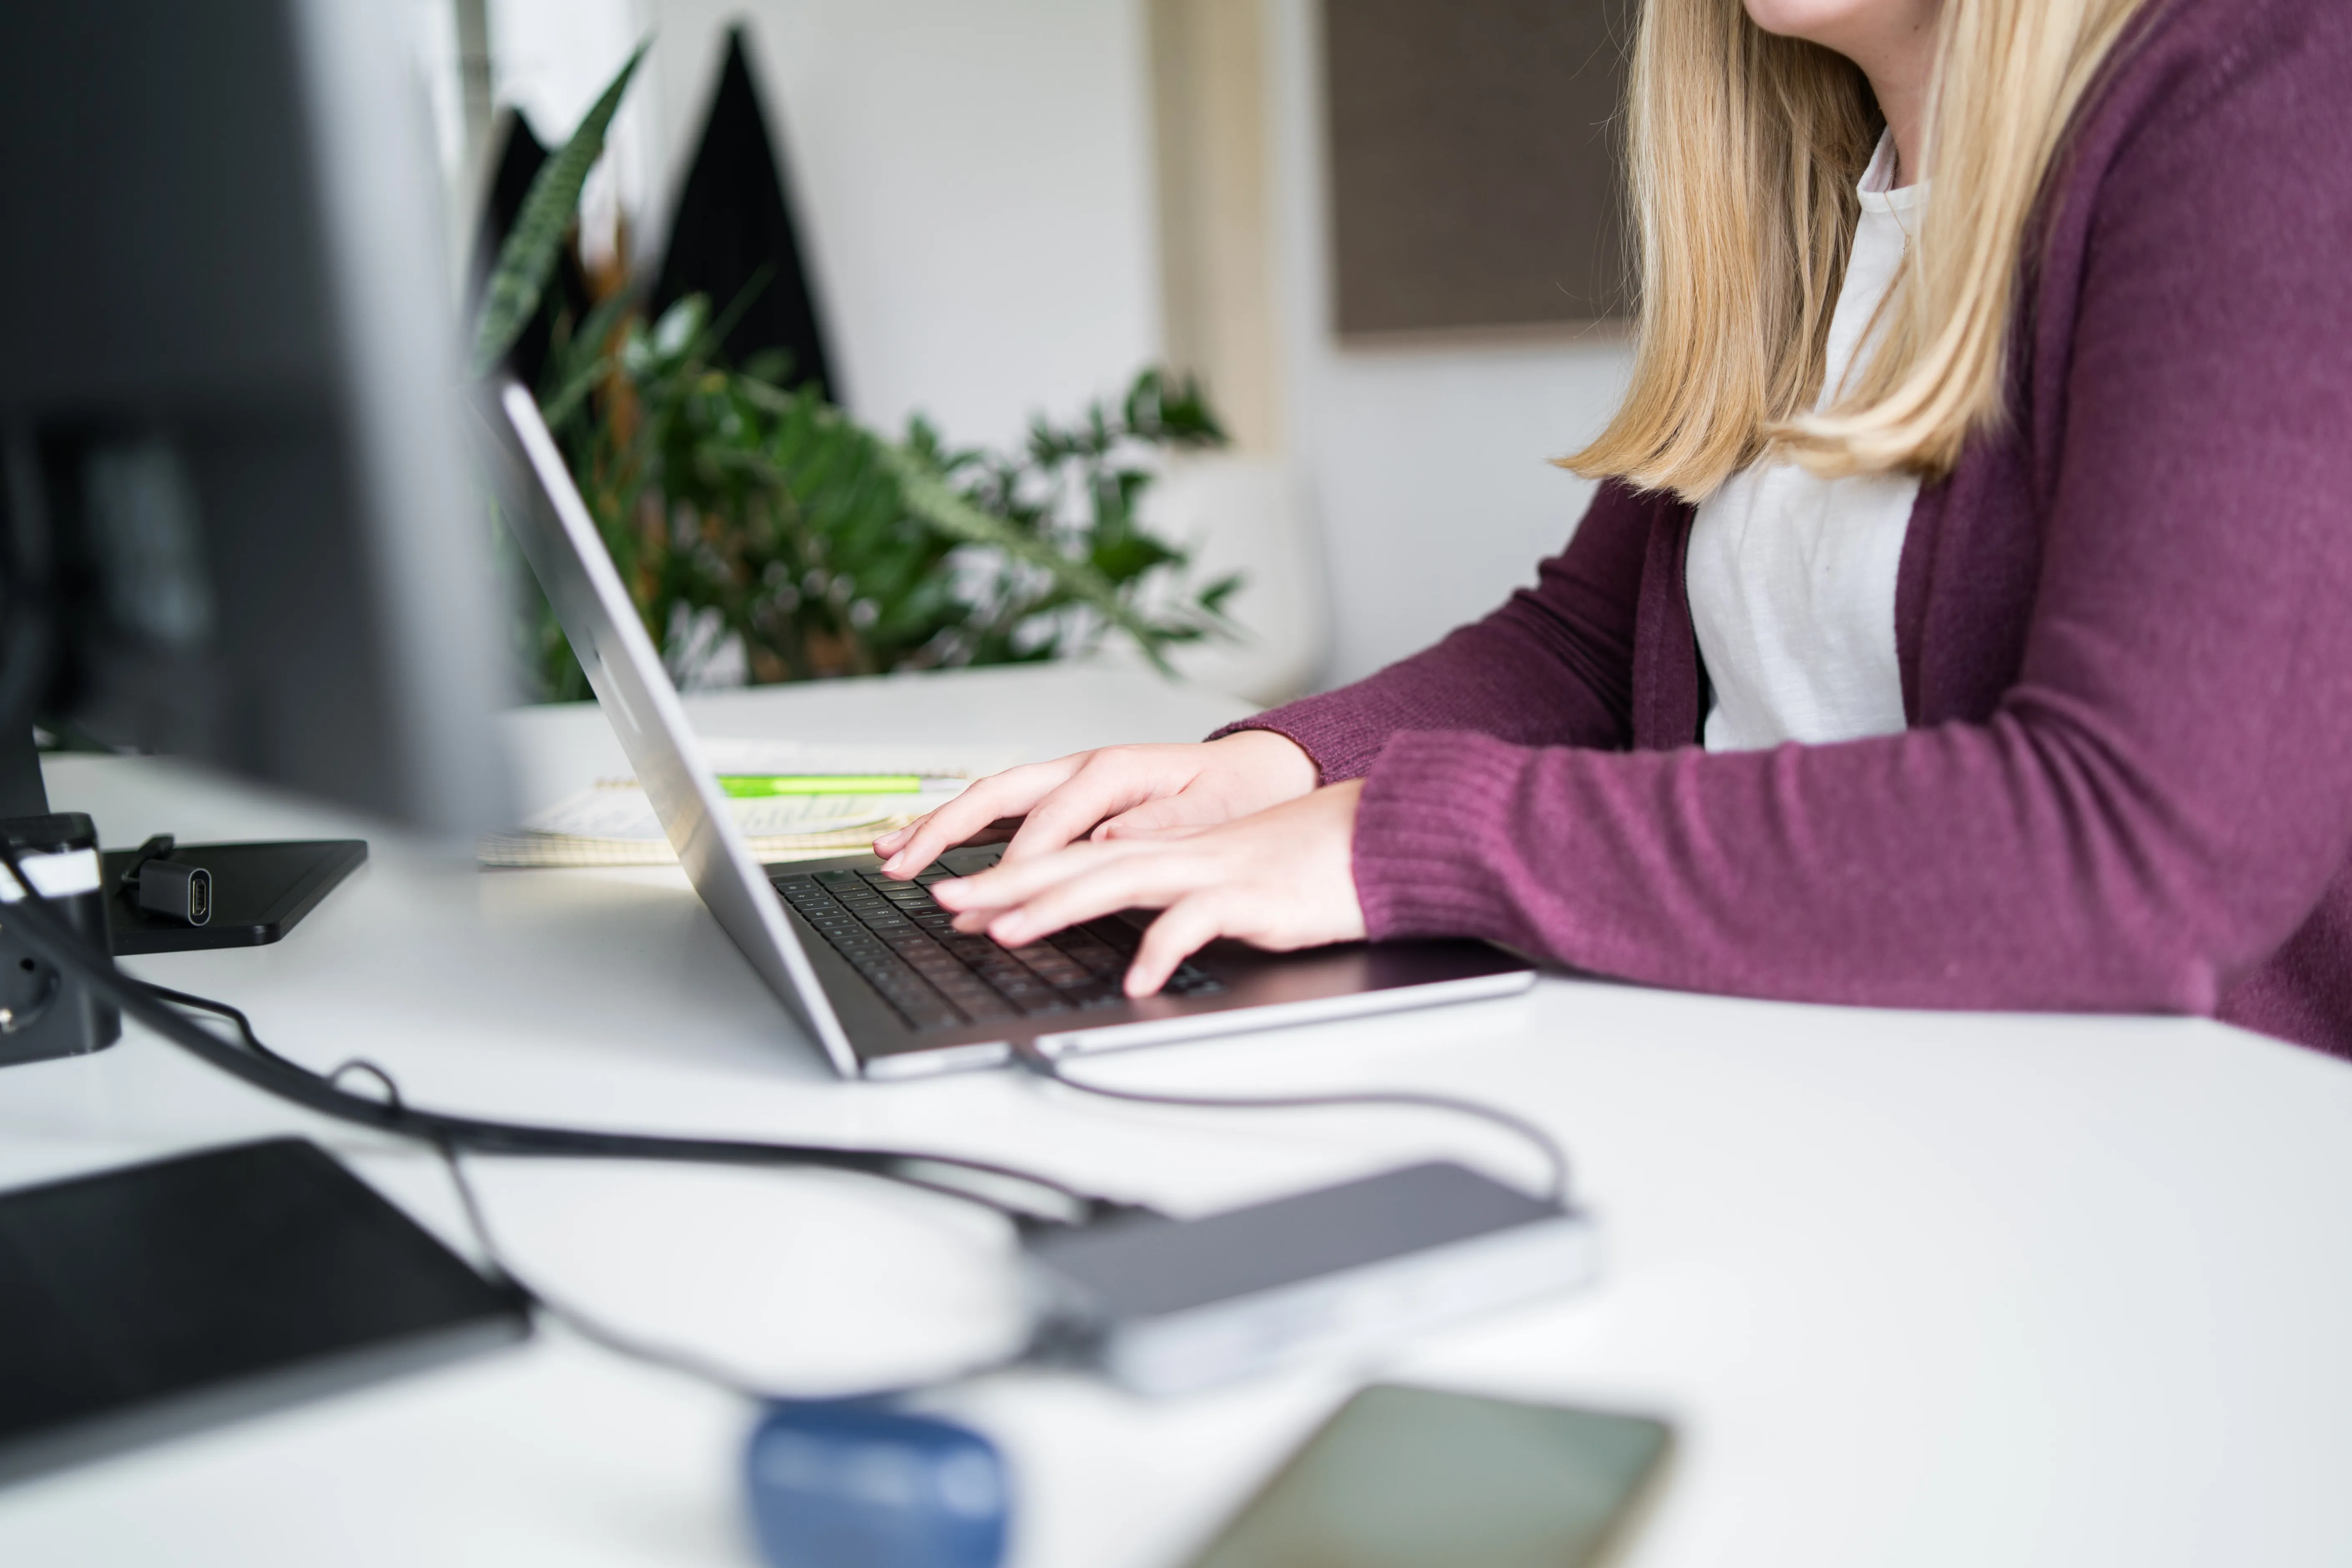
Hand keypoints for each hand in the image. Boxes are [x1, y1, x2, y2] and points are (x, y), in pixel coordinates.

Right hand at [872, 729, 1317, 878]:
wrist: (1259, 771)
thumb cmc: (1239, 793)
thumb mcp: (1214, 809)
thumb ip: (1162, 824)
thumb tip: (1108, 841)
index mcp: (1116, 768)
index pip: (1053, 821)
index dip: (1021, 861)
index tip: (994, 899)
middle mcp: (1084, 767)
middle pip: (999, 793)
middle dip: (946, 829)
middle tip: (904, 864)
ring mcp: (1070, 779)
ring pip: (991, 799)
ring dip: (939, 824)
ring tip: (891, 852)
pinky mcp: (1067, 796)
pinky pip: (1005, 810)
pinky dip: (963, 828)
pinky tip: (928, 846)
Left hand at [929, 780, 1367, 995]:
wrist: (1373, 839)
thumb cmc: (1297, 864)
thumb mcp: (1215, 876)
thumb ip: (1163, 889)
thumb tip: (1110, 903)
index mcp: (1160, 848)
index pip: (1065, 857)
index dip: (1005, 875)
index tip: (953, 898)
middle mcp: (1172, 853)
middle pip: (1070, 862)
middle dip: (1002, 883)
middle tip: (946, 902)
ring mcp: (1208, 870)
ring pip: (1115, 880)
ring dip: (1055, 905)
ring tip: (1005, 931)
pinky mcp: (1248, 896)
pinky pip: (1195, 922)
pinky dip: (1162, 949)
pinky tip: (1138, 981)